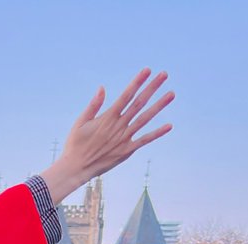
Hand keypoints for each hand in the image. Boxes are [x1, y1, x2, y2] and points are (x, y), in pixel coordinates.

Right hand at [42, 69, 173, 202]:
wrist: (76, 168)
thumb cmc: (75, 144)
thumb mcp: (80, 122)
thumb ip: (93, 105)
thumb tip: (102, 87)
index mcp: (107, 117)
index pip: (126, 95)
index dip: (137, 82)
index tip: (147, 70)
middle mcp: (118, 126)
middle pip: (139, 103)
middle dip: (152, 88)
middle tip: (164, 74)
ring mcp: (124, 138)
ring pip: (145, 118)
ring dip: (159, 106)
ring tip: (172, 94)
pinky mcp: (126, 150)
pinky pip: (144, 140)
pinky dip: (157, 133)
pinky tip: (169, 126)